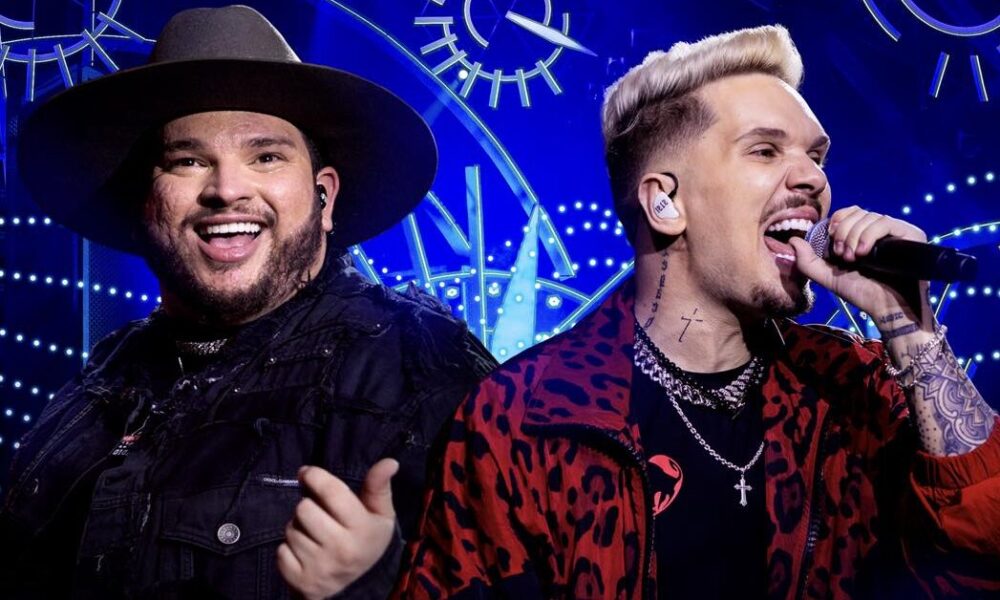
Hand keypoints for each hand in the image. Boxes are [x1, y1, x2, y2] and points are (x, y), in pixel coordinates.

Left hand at [277, 458, 398, 599]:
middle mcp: (341, 549)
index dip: (315, 476)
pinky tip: (305, 553)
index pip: (331, 492)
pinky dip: (288, 550)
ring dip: (298, 528)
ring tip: (314, 535)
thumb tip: (390, 461)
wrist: (358, 588)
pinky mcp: (301, 581)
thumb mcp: (380, 514)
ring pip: (290, 529)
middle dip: (308, 506)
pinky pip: (281, 552)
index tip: (307, 472)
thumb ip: (379, 486)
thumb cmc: (367, 540)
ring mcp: (320, 567)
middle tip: (319, 514)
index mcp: (362, 529)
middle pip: (303, 508)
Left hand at [789, 206, 930, 324]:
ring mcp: (897, 232)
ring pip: (870, 216)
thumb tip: (793, 239)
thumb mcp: (829, 276)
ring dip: (855, 236)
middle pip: (858, 212)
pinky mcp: (911, 235)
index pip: (850, 211)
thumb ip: (808, 261)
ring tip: (854, 258)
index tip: (832, 239)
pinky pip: (885, 222)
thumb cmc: (862, 293)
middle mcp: (881, 231)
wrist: (886, 308)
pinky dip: (869, 235)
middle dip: (844, 232)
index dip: (838, 220)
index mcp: (864, 235)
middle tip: (843, 255)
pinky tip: (865, 252)